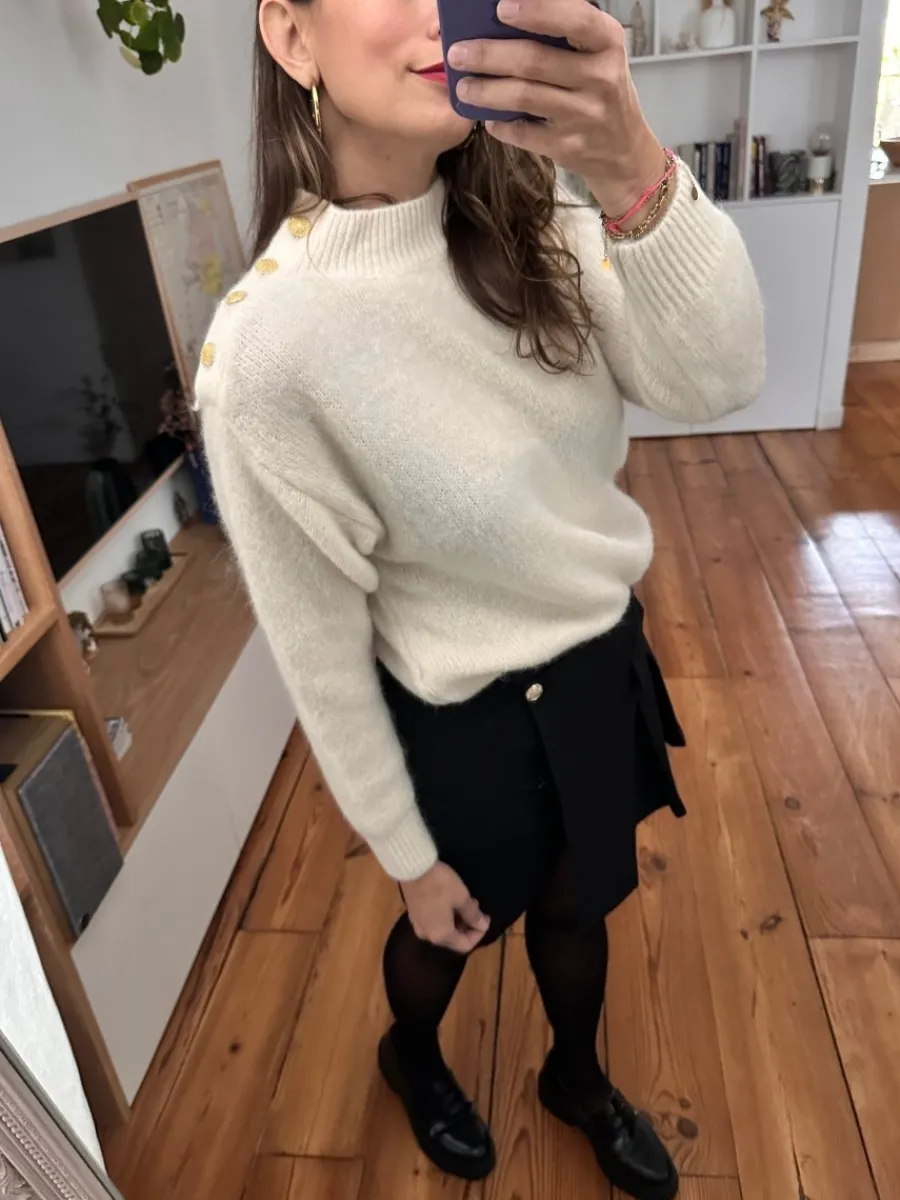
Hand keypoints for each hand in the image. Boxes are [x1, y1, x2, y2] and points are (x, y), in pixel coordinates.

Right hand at [401, 861, 489, 953]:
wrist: (412, 868)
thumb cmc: (440, 884)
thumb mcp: (461, 897)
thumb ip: (473, 915)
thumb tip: (482, 925)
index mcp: (441, 935)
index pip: (465, 945)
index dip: (479, 933)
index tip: (485, 917)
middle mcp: (428, 936)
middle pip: (453, 939)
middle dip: (468, 926)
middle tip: (476, 907)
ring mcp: (418, 926)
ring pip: (443, 931)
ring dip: (457, 920)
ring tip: (465, 902)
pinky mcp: (413, 915)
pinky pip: (433, 923)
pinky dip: (445, 917)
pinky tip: (449, 901)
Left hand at [447, 0, 667, 218]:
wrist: (624, 151)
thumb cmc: (600, 90)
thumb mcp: (597, 53)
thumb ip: (564, 34)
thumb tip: (505, 16)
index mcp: (608, 43)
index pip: (575, 20)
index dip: (537, 11)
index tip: (501, 7)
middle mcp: (600, 78)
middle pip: (535, 61)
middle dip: (489, 54)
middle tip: (458, 52)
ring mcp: (584, 115)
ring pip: (524, 97)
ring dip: (486, 90)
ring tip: (464, 85)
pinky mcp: (568, 147)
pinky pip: (524, 133)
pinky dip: (500, 125)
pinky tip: (488, 118)